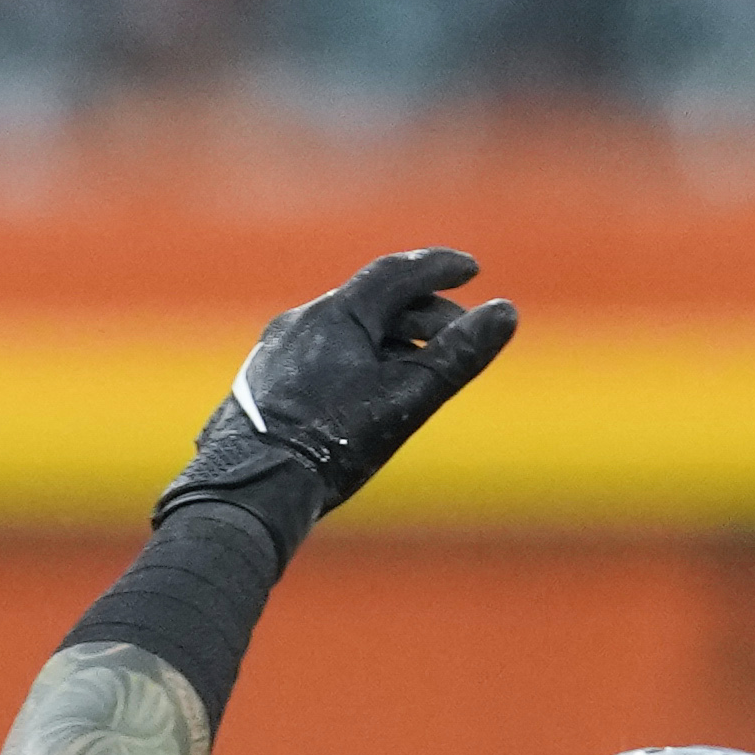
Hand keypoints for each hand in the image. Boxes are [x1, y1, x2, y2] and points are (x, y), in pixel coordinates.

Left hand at [164, 245, 516, 551]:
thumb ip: (458, 354)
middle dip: (423, 314)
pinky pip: (320, 355)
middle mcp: (300, 322)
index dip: (437, 267)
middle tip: (460, 335)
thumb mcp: (406, 397)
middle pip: (373, 302)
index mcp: (335, 314)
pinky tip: (368, 392)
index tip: (471, 269)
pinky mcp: (263, 383)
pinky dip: (358, 360)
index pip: (395, 272)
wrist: (248, 488)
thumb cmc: (329, 443)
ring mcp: (276, 352)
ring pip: (346, 332)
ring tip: (421, 366)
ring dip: (390, 340)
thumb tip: (506, 311)